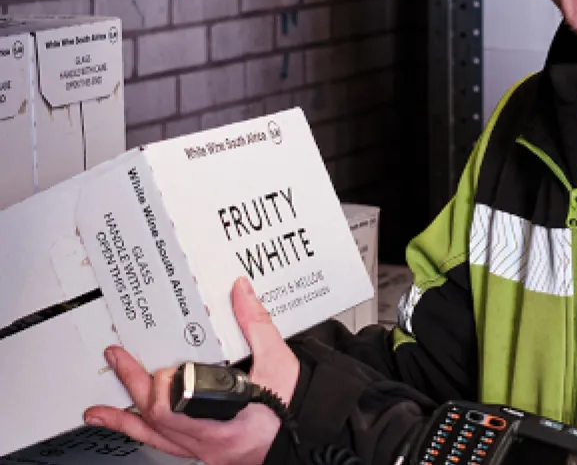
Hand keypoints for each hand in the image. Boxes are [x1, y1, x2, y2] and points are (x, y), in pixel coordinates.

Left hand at [84, 278, 300, 464]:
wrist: (310, 436)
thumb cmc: (297, 409)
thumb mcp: (280, 363)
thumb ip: (257, 325)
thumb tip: (240, 293)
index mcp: (224, 423)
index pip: (173, 407)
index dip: (161, 383)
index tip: (160, 360)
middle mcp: (208, 443)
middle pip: (156, 420)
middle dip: (134, 387)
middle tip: (119, 360)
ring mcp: (205, 452)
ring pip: (155, 439)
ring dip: (126, 422)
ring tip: (100, 412)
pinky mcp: (206, 454)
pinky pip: (167, 448)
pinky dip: (146, 435)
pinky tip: (134, 427)